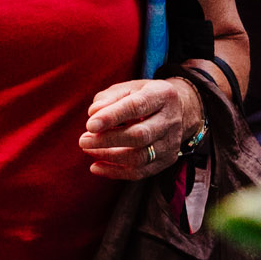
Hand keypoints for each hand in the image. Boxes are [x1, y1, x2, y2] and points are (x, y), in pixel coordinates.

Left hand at [80, 78, 201, 180]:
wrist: (177, 110)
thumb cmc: (143, 97)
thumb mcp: (127, 88)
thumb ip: (109, 98)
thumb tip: (93, 113)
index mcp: (162, 95)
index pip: (137, 106)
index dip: (112, 117)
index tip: (90, 125)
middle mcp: (171, 120)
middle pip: (140, 135)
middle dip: (108, 140)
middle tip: (83, 141)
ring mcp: (171, 142)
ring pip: (140, 157)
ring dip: (109, 157)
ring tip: (89, 150)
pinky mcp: (167, 160)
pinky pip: (141, 172)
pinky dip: (116, 172)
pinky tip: (97, 167)